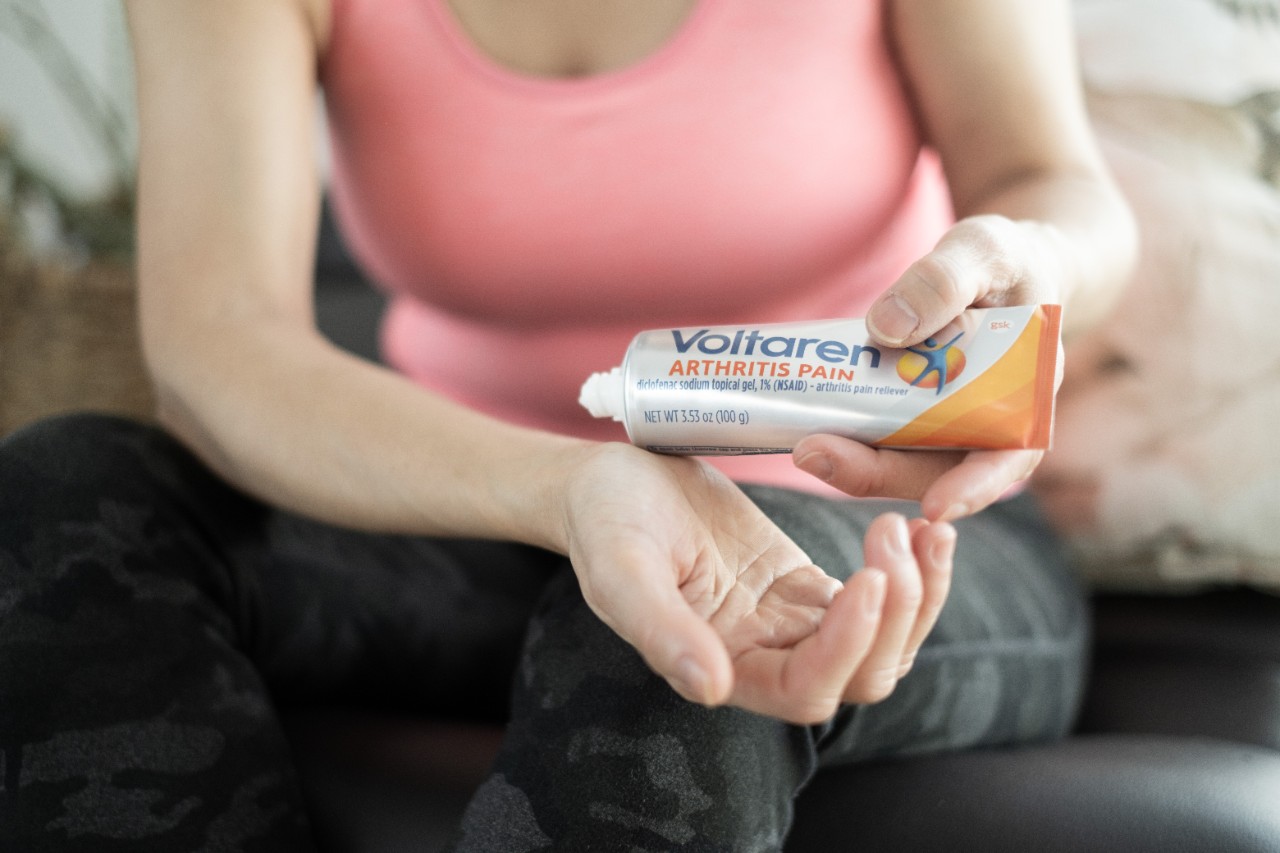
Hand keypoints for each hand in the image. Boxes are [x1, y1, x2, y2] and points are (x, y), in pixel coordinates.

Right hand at [557, 443, 954, 723]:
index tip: (868, 578)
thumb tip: (709, 689)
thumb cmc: (605, 519)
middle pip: (862, 675)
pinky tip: (923, 528)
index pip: (807, 689)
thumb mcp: (620, 568)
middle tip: (897, 533)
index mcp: (721, 667)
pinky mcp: (804, 583)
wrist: (611, 478)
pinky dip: (910, 573)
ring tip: (929, 530)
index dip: (847, 647)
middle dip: (898, 616)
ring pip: (882, 643)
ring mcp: (790, 622)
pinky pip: (875, 598)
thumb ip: (660, 630)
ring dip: (918, 598)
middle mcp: (764, 658)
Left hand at [794, 215, 1065, 519]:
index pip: (1011, 455)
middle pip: (940, 470)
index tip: (935, 507)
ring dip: (855, 461)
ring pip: (904, 460)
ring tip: (803, 446)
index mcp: (1030, 389)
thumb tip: (889, 328)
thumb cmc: (1003, 258)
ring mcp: (950, 422)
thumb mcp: (981, 250)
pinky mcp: (914, 414)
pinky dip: (849, 436)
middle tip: (816, 455)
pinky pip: (883, 434)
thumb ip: (941, 282)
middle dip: (879, 473)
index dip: (976, 487)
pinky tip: (806, 428)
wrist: (997, 265)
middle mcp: (992, 420)